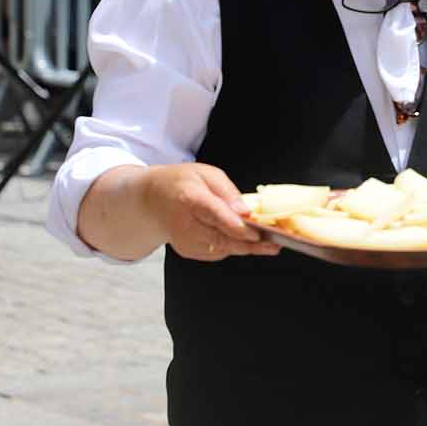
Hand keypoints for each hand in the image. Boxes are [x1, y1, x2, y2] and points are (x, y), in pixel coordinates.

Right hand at [137, 163, 278, 262]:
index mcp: (189, 199)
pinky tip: (244, 240)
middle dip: (251, 244)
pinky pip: (218, 251)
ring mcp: (185, 242)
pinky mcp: (189, 252)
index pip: (215, 215)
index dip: (237, 227)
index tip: (257, 233)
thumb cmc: (181, 183)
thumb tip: (245, 211)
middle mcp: (185, 225)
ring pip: (223, 248)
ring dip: (246, 247)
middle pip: (222, 239)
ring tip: (269, 243)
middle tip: (275, 244)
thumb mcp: (206, 174)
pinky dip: (233, 246)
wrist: (151, 201)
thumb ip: (227, 192)